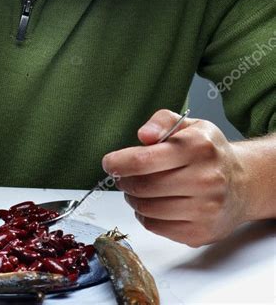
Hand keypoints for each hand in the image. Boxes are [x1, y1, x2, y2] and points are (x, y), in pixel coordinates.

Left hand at [101, 110, 246, 246]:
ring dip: (133, 199)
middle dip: (124, 181)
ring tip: (136, 188)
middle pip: (143, 186)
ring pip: (147, 209)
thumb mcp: (190, 124)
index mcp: (198, 147)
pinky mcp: (200, 232)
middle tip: (122, 176)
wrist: (242, 184)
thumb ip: (162, 121)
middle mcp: (205, 179)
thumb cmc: (209, 152)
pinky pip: (157, 226)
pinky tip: (150, 204)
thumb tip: (144, 135)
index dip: (120, 162)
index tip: (110, 163)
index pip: (145, 160)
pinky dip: (145, 216)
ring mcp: (205, 209)